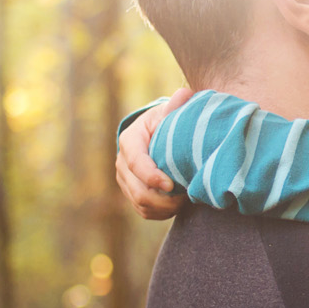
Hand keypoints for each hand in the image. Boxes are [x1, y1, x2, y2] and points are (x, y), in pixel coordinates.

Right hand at [115, 88, 194, 221]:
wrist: (161, 135)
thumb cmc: (169, 122)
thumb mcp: (171, 112)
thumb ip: (177, 106)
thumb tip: (184, 94)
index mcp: (130, 139)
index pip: (135, 162)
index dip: (151, 176)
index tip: (171, 184)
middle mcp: (122, 161)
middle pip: (137, 189)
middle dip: (162, 198)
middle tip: (186, 196)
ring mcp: (125, 179)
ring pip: (140, 203)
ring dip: (164, 206)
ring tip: (185, 199)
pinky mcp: (131, 193)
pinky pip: (144, 211)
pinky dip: (161, 213)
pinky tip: (178, 205)